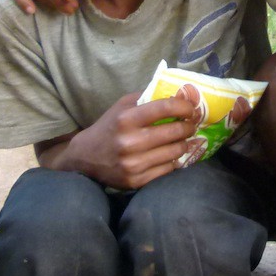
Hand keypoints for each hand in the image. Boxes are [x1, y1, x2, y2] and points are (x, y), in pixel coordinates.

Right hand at [39, 86, 201, 189]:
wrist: (84, 158)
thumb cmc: (110, 127)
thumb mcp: (123, 106)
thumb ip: (149, 97)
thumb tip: (181, 93)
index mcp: (126, 119)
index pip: (166, 107)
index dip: (185, 106)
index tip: (191, 109)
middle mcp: (130, 142)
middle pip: (175, 131)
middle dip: (189, 126)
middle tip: (191, 124)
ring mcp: (133, 164)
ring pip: (176, 151)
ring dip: (184, 143)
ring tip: (181, 139)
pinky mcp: (136, 181)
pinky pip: (169, 168)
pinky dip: (173, 160)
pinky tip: (170, 154)